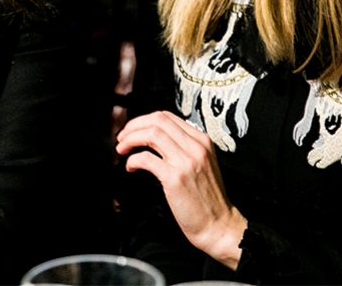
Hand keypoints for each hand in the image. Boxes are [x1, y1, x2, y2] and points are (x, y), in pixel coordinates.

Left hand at [116, 111, 246, 269]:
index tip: (133, 130)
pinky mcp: (175, 177)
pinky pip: (146, 158)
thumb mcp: (203, 164)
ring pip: (151, 134)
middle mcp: (195, 147)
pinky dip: (133, 160)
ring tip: (122, 149)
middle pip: (157, 120)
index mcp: (202, 141)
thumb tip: (155, 139)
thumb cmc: (208, 200)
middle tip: (122, 138)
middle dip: (134, 126)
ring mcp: (186, 161)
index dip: (144, 120)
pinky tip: (131, 167)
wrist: (218, 225)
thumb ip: (184, 148)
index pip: (167, 116)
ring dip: (131, 139)